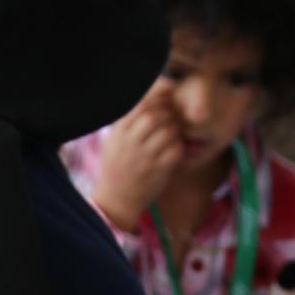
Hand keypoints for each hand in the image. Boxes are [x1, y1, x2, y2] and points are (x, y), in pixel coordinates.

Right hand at [87, 85, 187, 232]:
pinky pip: (176, 150)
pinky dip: (179, 147)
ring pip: (168, 132)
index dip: (157, 99)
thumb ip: (129, 120)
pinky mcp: (158, 172)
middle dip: (167, 115)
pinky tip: (174, 150)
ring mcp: (144, 158)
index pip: (140, 105)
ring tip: (171, 136)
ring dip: (174, 131)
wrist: (116, 199)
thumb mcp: (115, 140)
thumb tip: (153, 95)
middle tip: (170, 120)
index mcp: (119, 132)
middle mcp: (130, 144)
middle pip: (155, 117)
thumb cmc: (118, 165)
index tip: (165, 100)